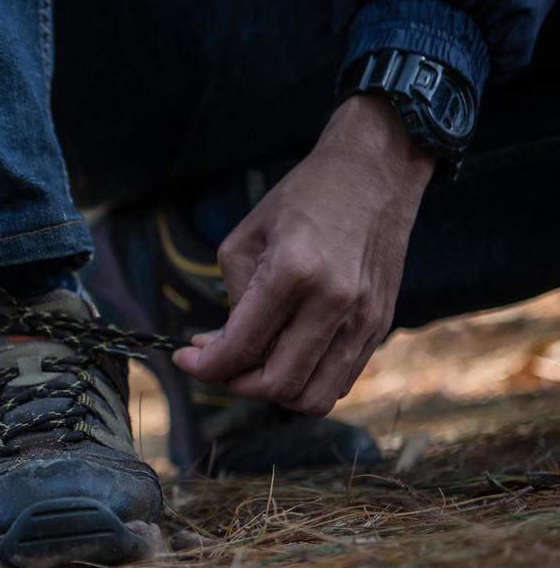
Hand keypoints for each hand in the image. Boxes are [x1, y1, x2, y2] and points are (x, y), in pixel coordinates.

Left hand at [172, 95, 434, 415]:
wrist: (374, 170)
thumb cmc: (303, 198)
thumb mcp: (247, 238)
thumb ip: (232, 297)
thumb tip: (218, 346)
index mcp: (292, 274)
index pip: (240, 349)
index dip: (204, 366)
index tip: (185, 359)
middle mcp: (333, 302)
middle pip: (276, 384)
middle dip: (235, 382)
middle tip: (220, 360)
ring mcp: (364, 318)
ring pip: (313, 397)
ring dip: (274, 390)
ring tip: (255, 361)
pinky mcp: (381, 324)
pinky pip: (340, 381)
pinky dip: (307, 380)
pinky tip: (288, 353)